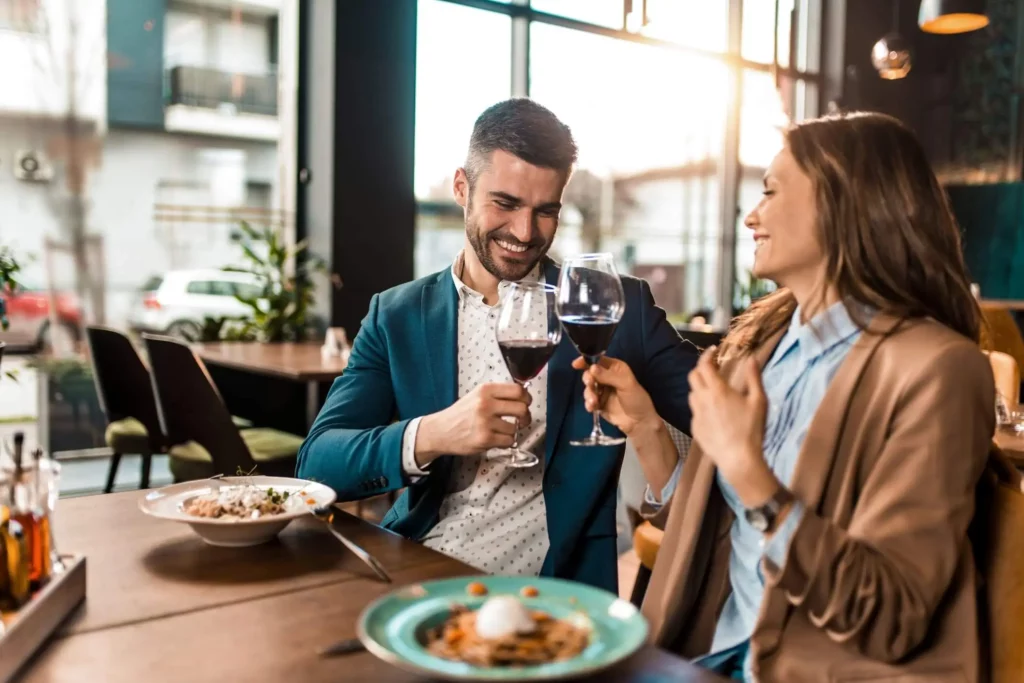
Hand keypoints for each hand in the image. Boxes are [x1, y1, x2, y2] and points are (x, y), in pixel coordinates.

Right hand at [416, 383, 530, 462]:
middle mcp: (486, 404)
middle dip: (525, 416)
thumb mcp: (477, 396)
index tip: (526, 403)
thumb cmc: (460, 414)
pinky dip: (506, 441)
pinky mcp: (485, 438)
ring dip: (512, 431)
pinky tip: (496, 438)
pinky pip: (509, 440)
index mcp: (486, 390)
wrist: (440, 431)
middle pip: (522, 408)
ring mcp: (485, 422)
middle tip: (522, 420)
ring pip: (516, 427)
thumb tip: (522, 397)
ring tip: (501, 430)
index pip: (518, 391)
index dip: (527, 398)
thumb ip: (497, 394)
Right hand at [572, 356, 656, 435]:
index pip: (598, 360)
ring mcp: (601, 391)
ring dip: (589, 393)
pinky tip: (592, 407)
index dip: (586, 361)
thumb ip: (608, 376)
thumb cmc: (637, 399)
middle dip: (588, 379)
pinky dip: (588, 403)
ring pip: (588, 388)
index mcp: (615, 368)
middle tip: (591, 384)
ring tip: (594, 401)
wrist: (639, 422)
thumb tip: (592, 368)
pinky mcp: (598, 403)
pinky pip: (588, 400)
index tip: (576, 364)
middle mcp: (606, 377)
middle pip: (590, 373)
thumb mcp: (626, 384)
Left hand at [688, 347, 777, 506]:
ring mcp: (696, 415)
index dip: (706, 355)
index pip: (704, 365)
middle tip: (712, 369)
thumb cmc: (751, 429)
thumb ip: (754, 377)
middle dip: (701, 369)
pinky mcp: (694, 428)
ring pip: (692, 394)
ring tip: (713, 391)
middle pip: (693, 376)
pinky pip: (695, 412)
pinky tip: (714, 414)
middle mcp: (702, 400)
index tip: (713, 351)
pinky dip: (701, 407)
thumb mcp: (759, 401)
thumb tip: (751, 358)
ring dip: (700, 388)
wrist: (738, 459)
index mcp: (717, 390)